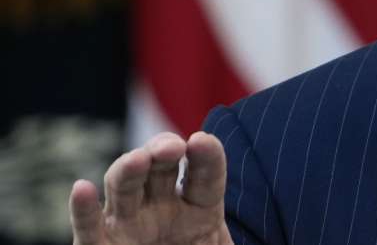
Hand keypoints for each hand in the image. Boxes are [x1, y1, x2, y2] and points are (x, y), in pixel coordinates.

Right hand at [69, 131, 233, 244]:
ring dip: (129, 168)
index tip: (203, 142)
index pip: (205, 175)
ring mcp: (130, 223)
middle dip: (163, 149)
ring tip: (139, 160)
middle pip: (160, 168)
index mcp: (200, 208)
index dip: (206, 156)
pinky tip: (81, 188)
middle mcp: (162, 208)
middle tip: (172, 147)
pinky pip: (89, 226)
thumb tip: (294, 244)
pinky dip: (83, 209)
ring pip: (125, 186)